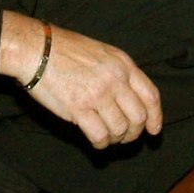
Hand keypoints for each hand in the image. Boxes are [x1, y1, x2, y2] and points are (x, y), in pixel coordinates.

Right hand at [0, 11, 161, 147]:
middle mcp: (115, 79)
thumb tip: (129, 100)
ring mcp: (98, 94)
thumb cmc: (66, 50)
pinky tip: (97, 142)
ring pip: (120, 129)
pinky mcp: (79, 107)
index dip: (156, 117)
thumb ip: (119, 73)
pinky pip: (100, 135)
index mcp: (123, 64)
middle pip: (139, 117)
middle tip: (125, 137)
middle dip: (134, 133)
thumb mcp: (102, 53)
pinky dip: (101, 143)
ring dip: (116, 139)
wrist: (37, 49)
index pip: (151, 95)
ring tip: (107, 138)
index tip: (154, 130)